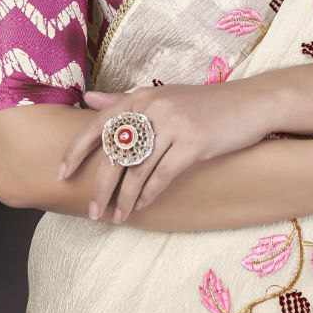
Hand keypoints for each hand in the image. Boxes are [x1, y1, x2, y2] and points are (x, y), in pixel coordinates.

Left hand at [58, 82, 275, 221]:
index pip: (99, 124)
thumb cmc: (205, 103)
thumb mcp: (163, 95)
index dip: (77, 150)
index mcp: (142, 96)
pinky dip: (148, 194)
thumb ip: (124, 99)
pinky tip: (141, 207)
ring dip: (124, 198)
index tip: (62, 174)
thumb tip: (88, 99)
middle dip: (100, 186)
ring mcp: (174, 124)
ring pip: (137, 169)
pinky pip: (162, 175)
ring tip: (115, 217)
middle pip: (115, 152)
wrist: (250, 103)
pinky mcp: (193, 142)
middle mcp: (154, 107)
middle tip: (91, 211)